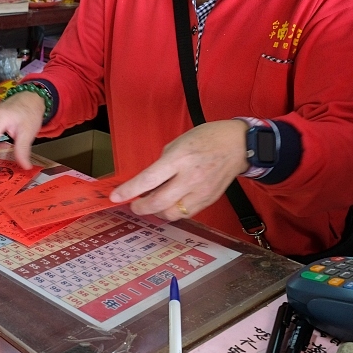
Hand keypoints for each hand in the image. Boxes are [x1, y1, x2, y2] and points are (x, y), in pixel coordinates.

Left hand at [110, 120, 248, 220]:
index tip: (115, 197)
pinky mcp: (209, 201)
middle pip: (158, 202)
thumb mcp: (178, 143)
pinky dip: (173, 211)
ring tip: (152, 203)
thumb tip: (148, 182)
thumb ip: (162, 164)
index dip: (129, 190)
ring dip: (157, 211)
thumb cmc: (205, 139)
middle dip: (140, 207)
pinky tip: (169, 204)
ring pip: (172, 213)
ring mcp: (201, 192)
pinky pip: (185, 213)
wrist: (237, 145)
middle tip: (133, 204)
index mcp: (179, 158)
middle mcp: (189, 178)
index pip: (148, 180)